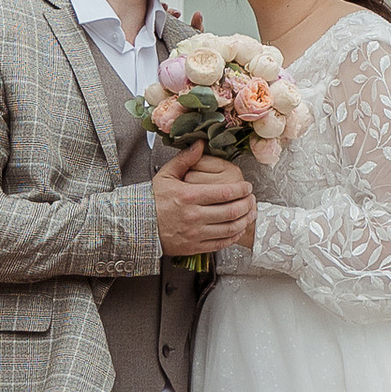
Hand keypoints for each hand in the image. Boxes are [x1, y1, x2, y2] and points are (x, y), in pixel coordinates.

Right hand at [154, 143, 255, 259]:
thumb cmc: (152, 200)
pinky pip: (220, 244)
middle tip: (253, 199)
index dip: (241, 189)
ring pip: (229, 229)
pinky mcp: (194, 247)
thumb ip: (186, 159)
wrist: (137, 226)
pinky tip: (238, 229)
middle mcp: (193, 216)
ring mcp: (195, 234)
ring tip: (250, 213)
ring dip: (244, 220)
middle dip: (247, 204)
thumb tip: (200, 143)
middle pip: (231, 211)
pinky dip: (233, 236)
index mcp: (189, 196)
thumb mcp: (166, 175)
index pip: (224, 192)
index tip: (247, 186)